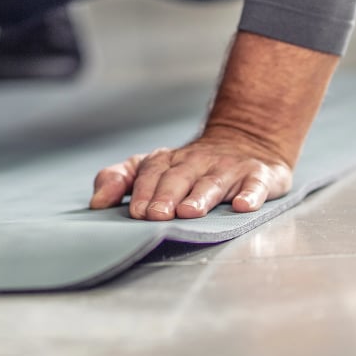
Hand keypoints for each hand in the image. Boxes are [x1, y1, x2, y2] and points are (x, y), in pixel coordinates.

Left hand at [88, 130, 293, 219]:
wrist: (247, 140)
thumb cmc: (191, 165)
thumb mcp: (153, 166)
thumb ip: (121, 179)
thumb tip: (96, 203)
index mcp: (169, 160)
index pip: (151, 173)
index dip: (142, 191)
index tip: (135, 212)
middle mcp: (198, 161)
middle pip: (178, 177)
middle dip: (166, 196)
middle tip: (156, 215)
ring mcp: (230, 167)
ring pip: (213, 181)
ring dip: (200, 196)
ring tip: (189, 212)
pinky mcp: (259, 175)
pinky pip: (255, 183)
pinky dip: (251, 193)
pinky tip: (243, 206)